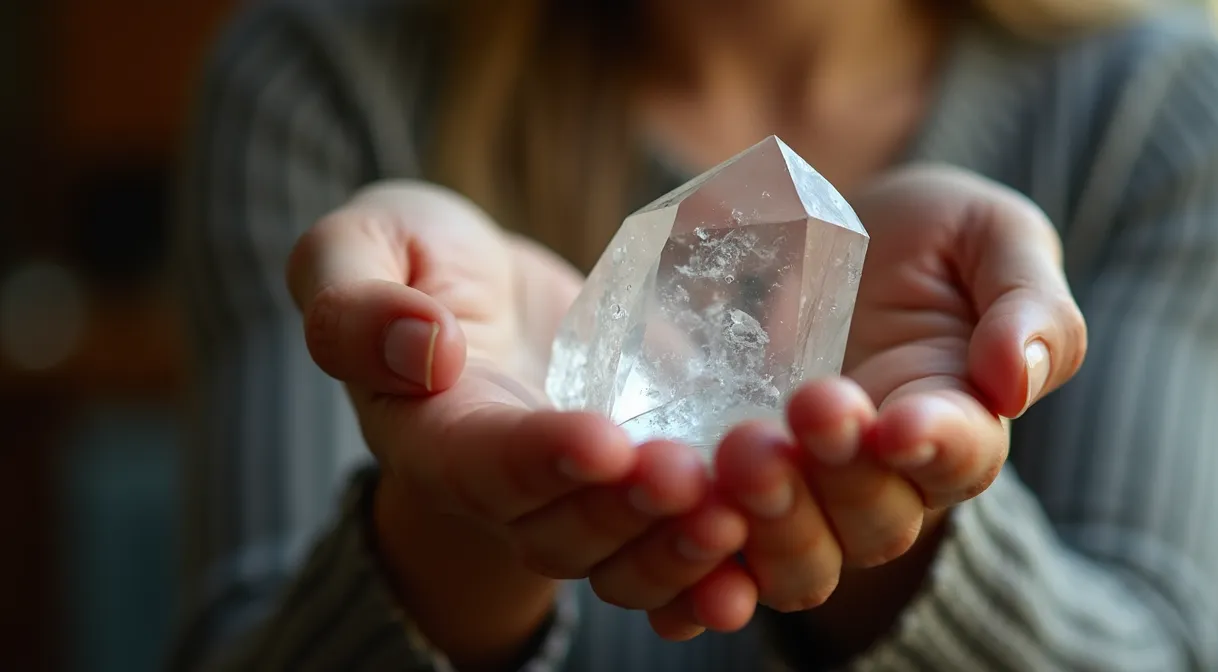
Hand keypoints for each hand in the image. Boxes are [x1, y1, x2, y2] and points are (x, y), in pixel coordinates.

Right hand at [285, 181, 740, 664]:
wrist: (481, 291)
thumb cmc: (415, 260)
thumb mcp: (360, 248)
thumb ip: (354, 302)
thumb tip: (423, 348)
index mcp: (431, 434)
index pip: (478, 463)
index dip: (538, 459)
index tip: (604, 438)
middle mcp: (503, 489)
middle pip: (558, 530)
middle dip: (626, 513)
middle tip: (691, 478)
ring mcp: (576, 497)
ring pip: (620, 557)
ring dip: (678, 550)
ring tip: (740, 516)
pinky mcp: (636, 486)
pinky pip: (671, 546)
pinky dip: (715, 568)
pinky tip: (765, 558)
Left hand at [695, 166, 1088, 621]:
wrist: (823, 232)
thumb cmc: (928, 236)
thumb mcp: (991, 237)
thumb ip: (1028, 304)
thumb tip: (1013, 382)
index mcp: (959, 422)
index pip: (962, 457)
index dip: (935, 449)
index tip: (896, 424)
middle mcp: (886, 479)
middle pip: (876, 521)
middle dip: (839, 477)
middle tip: (803, 408)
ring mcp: (806, 494)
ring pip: (802, 558)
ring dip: (771, 524)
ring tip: (734, 456)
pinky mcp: (735, 495)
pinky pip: (725, 556)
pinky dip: (701, 562)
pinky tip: (676, 525)